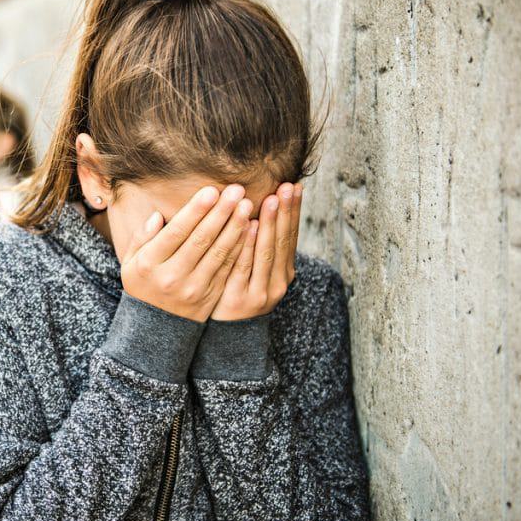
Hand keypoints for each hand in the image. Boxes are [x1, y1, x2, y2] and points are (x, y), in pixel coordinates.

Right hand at [120, 184, 253, 321]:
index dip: (196, 211)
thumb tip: (157, 216)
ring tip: (246, 205)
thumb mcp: (131, 261)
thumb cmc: (144, 284)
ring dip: (235, 227)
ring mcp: (194, 288)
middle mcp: (172, 276)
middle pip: (201, 240)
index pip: (176, 232)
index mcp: (150, 264)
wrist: (155, 328)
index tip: (212, 190)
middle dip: (221, 212)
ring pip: (218, 253)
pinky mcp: (211, 296)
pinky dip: (240, 247)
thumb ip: (142, 237)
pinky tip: (249, 229)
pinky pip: (228, 268)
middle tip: (237, 190)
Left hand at [211, 182, 302, 320]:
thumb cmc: (237, 292)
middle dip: (285, 212)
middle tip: (286, 187)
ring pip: (266, 253)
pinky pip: (244, 267)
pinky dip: (248, 247)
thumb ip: (259, 244)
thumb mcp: (254, 270)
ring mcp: (261, 292)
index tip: (295, 186)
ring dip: (269, 225)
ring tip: (271, 200)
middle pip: (282, 242)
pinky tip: (249, 227)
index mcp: (284, 272)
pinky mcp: (240, 300)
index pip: (290, 236)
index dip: (293, 211)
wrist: (225, 334)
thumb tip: (263, 205)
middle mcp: (278, 282)